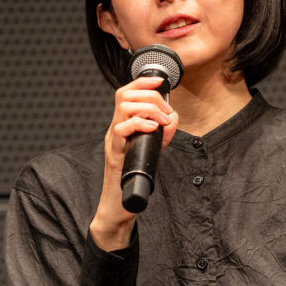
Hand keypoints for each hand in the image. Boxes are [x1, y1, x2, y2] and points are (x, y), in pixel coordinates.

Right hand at [90, 76, 178, 250]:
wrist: (119, 205)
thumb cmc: (134, 177)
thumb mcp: (153, 148)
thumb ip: (164, 131)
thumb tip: (173, 116)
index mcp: (123, 124)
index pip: (126, 93)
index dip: (142, 82)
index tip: (159, 81)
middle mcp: (115, 129)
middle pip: (124, 95)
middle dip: (150, 97)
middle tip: (165, 113)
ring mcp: (113, 141)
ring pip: (122, 108)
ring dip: (147, 109)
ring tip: (161, 121)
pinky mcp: (114, 154)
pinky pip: (121, 130)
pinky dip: (139, 124)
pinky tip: (152, 129)